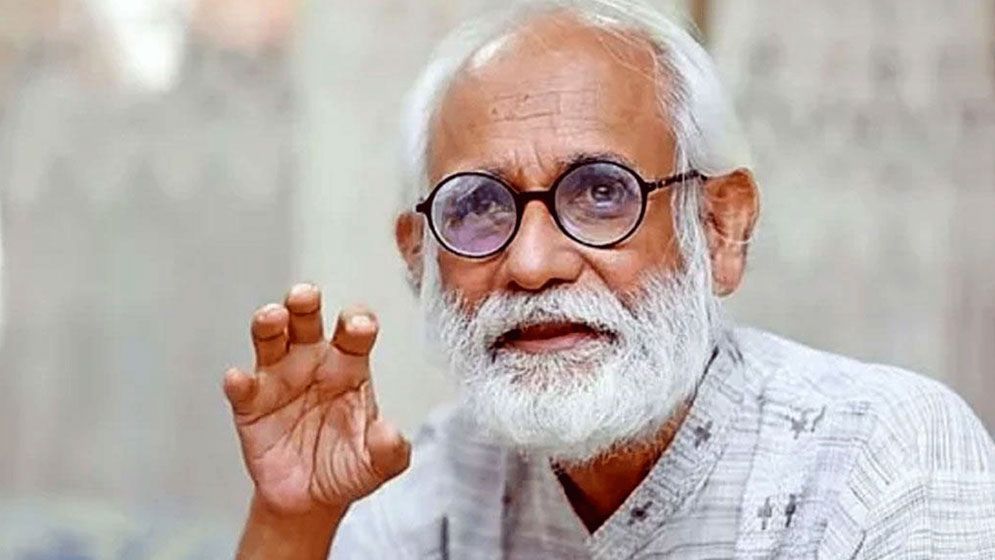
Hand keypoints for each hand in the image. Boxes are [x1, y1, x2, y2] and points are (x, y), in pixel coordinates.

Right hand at [223, 284, 410, 517]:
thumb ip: (390, 449)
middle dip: (304, 302)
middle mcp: (312, 362)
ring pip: (270, 339)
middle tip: (305, 296)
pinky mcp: (251, 405)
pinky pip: (242, 387)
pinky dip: (238, 381)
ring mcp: (279, 379)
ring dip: (269, 325)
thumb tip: (392, 435)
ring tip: (272, 319)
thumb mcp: (378, 462)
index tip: (359, 325)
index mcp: (348, 365)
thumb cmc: (346, 466)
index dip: (357, 321)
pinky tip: (240, 379)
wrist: (311, 500)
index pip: (354, 331)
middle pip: (306, 319)